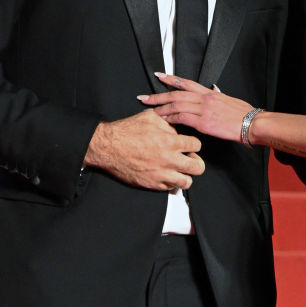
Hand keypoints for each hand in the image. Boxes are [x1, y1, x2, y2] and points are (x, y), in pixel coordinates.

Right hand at [83, 109, 203, 190]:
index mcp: (170, 142)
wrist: (108, 147)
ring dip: (186, 175)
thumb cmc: (127, 130)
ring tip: (180, 169)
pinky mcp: (151, 184)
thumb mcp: (150, 117)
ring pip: (187, 182)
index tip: (189, 144)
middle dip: (196, 161)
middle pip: (197, 167)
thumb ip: (168, 123)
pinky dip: (172, 183)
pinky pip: (170, 189)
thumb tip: (177, 130)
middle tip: (189, 158)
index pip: (197, 145)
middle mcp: (168, 160)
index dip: (194, 144)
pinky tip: (167, 175)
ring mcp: (160, 174)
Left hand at [141, 73, 254, 143]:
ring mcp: (203, 110)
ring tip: (149, 110)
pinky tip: (163, 120)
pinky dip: (171, 118)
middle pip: (176, 93)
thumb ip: (219, 95)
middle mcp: (205, 98)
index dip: (172, 79)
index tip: (160, 76)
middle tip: (144, 97)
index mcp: (210, 93)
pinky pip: (183, 118)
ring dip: (161, 108)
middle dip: (158, 95)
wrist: (253, 123)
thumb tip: (213, 89)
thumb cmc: (244, 114)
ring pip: (177, 105)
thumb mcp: (230, 100)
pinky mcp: (204, 122)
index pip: (186, 83)